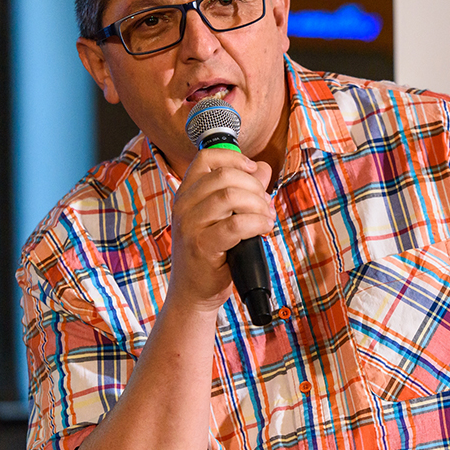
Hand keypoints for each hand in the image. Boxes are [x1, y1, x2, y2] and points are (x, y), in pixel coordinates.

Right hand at [168, 148, 272, 311]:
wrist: (194, 292)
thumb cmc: (211, 253)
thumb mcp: (224, 216)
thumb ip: (243, 189)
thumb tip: (264, 168)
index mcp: (187, 193)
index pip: (206, 158)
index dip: (234, 157)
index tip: (253, 169)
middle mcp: (184, 205)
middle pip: (225, 175)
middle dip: (254, 186)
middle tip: (265, 203)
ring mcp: (190, 225)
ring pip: (231, 196)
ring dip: (258, 204)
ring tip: (266, 217)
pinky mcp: (202, 246)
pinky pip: (236, 224)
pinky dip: (257, 223)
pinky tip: (264, 229)